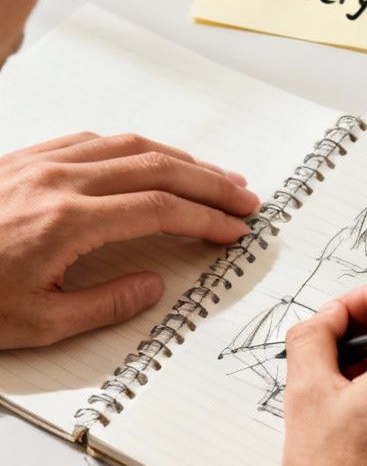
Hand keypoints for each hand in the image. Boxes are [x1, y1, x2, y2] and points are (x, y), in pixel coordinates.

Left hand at [0, 133, 259, 348]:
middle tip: (244, 197)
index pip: (159, 209)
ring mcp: (34, 165)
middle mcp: (55, 183)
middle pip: (155, 167)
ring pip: (125, 145)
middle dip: (208, 182)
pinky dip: (130, 148)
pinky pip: (86, 141)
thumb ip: (105, 303)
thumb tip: (152, 285)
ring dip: (177, 159)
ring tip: (210, 176)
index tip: (234, 230)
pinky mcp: (17, 160)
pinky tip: (146, 161)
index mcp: (64, 223)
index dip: (206, 218)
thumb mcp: (37, 324)